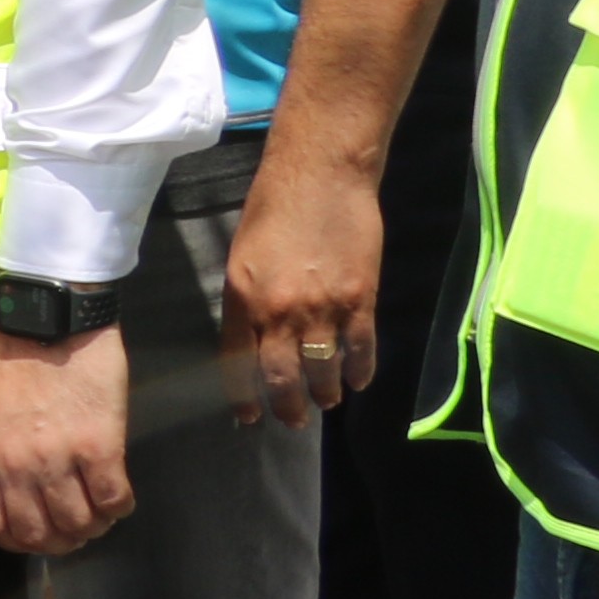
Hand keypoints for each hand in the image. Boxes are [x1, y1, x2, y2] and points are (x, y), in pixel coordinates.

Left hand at [0, 324, 135, 554]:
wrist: (48, 320)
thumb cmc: (13, 360)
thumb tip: (7, 487)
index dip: (19, 540)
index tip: (38, 535)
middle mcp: (15, 466)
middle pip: (40, 533)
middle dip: (62, 540)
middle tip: (77, 528)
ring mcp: (57, 458)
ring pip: (79, 522)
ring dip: (94, 525)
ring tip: (101, 513)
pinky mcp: (99, 445)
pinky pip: (113, 498)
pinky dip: (120, 507)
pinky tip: (120, 496)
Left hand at [223, 154, 383, 427]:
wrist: (321, 176)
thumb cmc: (274, 207)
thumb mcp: (243, 256)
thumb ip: (248, 299)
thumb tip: (256, 336)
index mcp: (242, 299)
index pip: (238, 362)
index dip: (244, 396)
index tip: (249, 417)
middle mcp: (278, 311)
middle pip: (281, 377)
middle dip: (286, 407)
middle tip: (292, 422)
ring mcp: (322, 308)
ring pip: (323, 371)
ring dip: (325, 394)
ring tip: (327, 403)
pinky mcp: (359, 299)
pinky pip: (360, 349)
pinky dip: (360, 371)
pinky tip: (359, 381)